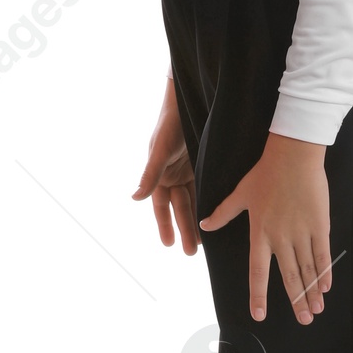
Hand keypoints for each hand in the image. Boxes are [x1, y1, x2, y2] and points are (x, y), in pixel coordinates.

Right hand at [131, 75, 200, 253]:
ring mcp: (190, 170)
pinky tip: (218, 216)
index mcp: (159, 174)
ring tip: (205, 242)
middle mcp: (173, 175)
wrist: (191, 100)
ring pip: (195, 201)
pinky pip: (207, 188)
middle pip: (180, 208)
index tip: (168, 245)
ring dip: (199, 220)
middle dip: (185, 229)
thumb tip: (134, 199)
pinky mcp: (204, 164)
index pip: (161, 206)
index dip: (165, 224)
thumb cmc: (170, 123)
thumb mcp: (160, 150)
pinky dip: (211, 202)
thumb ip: (149, 174)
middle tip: (190, 252)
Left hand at [199, 132, 333, 324]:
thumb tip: (204, 225)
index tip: (259, 315)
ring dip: (312, 293)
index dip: (258, 295)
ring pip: (307, 270)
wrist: (293, 156)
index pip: (257, 272)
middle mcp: (281, 238)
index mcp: (259, 234)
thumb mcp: (239, 194)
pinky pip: (323, 254)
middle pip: (289, 277)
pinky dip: (325, 272)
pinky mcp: (319, 225)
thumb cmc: (264, 174)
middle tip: (304, 322)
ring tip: (316, 311)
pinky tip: (327, 288)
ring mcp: (302, 233)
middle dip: (296, 302)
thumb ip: (223, 214)